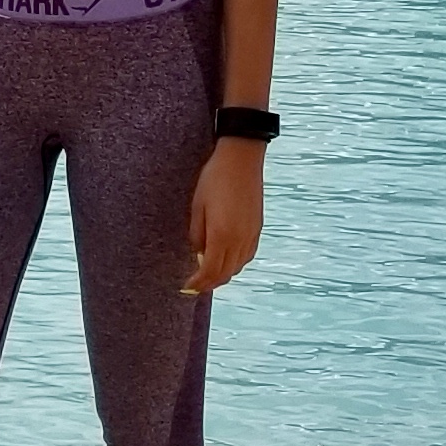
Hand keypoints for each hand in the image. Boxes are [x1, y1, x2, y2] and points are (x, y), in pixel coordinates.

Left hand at [182, 139, 265, 297]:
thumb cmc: (215, 178)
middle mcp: (240, 239)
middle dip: (209, 283)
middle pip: (225, 273)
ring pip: (238, 267)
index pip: (210, 271)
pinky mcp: (257, 228)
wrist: (241, 158)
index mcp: (222, 235)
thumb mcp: (197, 207)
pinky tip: (226, 260)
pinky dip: (235, 264)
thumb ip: (197, 235)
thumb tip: (200, 253)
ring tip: (208, 274)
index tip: (187, 288)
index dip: (198, 283)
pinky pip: (247, 255)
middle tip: (195, 286)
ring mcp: (251, 234)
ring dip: (223, 275)